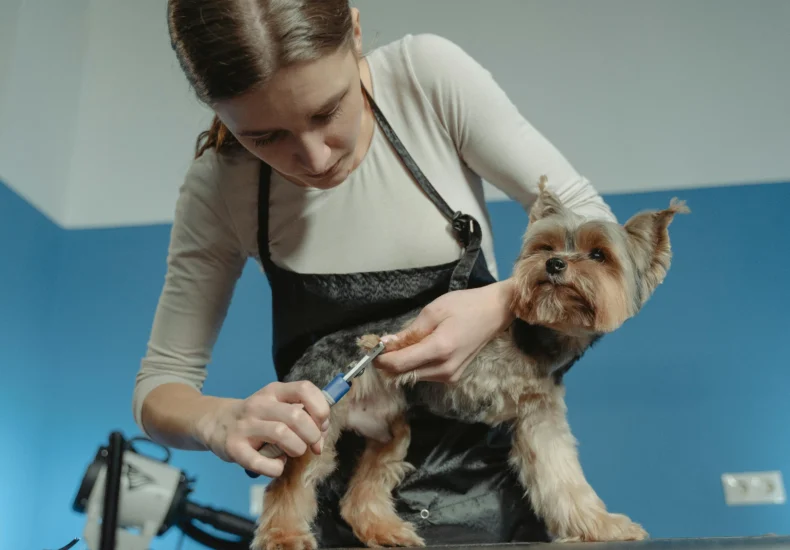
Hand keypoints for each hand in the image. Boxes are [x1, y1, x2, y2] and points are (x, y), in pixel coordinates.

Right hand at [194, 381, 330, 477]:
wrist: (216, 422)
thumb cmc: (256, 417)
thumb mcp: (277, 405)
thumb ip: (302, 414)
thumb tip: (323, 431)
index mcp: (274, 391)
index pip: (305, 389)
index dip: (320, 408)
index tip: (322, 424)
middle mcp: (259, 404)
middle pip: (297, 416)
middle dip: (312, 435)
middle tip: (312, 445)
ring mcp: (245, 426)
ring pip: (282, 434)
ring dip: (296, 449)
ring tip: (293, 452)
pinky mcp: (234, 448)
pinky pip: (261, 462)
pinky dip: (275, 468)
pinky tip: (276, 465)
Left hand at [375, 279, 515, 382]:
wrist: (494, 313)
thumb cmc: (464, 306)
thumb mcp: (433, 312)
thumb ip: (409, 332)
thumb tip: (386, 344)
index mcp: (439, 350)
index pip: (399, 365)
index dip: (380, 359)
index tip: (371, 349)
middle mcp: (444, 369)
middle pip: (404, 374)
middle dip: (389, 362)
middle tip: (382, 345)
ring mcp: (450, 376)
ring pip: (413, 376)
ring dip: (402, 364)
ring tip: (401, 344)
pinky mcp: (453, 377)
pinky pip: (425, 374)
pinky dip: (415, 364)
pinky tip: (417, 349)